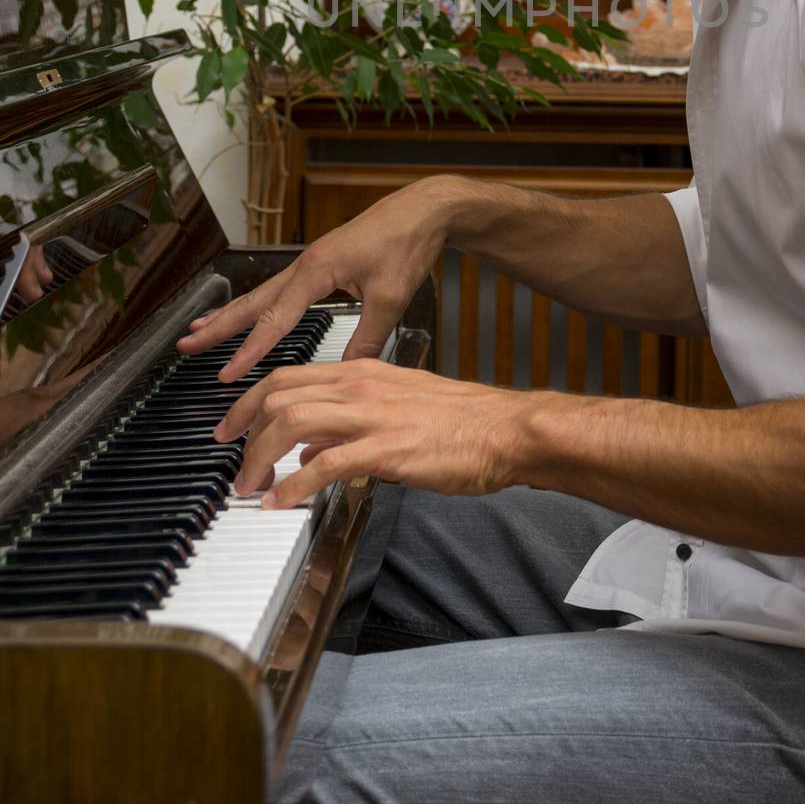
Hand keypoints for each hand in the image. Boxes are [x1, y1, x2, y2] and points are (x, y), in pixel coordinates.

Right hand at [176, 178, 455, 380]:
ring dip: (232, 313)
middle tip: (185, 344)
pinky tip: (252, 314)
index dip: (250, 350)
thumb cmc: (408, 244)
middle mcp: (306, 263)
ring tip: (200, 330)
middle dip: (218, 325)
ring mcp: (312, 261)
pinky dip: (259, 305)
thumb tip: (344, 374)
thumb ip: (366, 337)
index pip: (276, 318)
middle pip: (253, 300)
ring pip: (262, 292)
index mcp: (317, 269)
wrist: (424, 209)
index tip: (226, 374)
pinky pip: (280, 288)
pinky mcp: (322, 262)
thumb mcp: (391, 298)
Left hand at [215, 359, 539, 506]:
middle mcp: (361, 385)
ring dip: (259, 457)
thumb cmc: (461, 422)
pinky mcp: (387, 448)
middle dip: (242, 429)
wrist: (504, 429)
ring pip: (292, 422)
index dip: (250, 401)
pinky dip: (293, 486)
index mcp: (363, 371)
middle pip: (279, 394)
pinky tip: (281, 503)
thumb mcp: (398, 408)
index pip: (289, 376)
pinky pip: (325, 464)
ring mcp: (372, 415)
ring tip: (248, 487)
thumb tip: (310, 451)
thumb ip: (350, 425)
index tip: (232, 427)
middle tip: (229, 462)